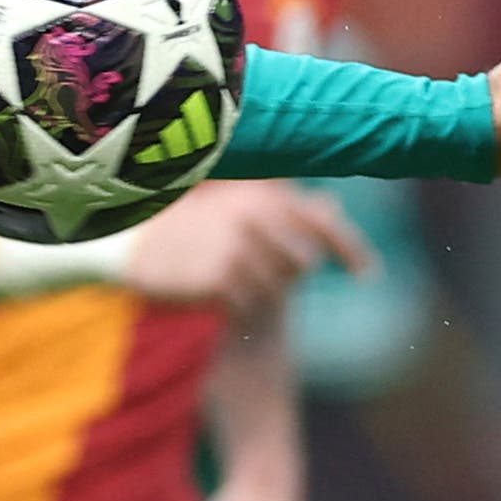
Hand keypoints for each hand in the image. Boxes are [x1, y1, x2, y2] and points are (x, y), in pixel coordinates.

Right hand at [125, 182, 373, 316]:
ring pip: (278, 288)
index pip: (324, 223)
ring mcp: (238, 248)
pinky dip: (239, 305)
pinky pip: (251, 304)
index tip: (368, 274)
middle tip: (257, 276)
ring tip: (229, 280)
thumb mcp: (236, 205)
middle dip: (288, 275)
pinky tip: (217, 293)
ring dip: (260, 291)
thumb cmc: (188, 225)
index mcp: (261, 195)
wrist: (131, 245)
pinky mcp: (220, 278)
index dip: (351, 249)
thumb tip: (333, 207)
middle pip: (304, 262)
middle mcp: (254, 217)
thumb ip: (284, 205)